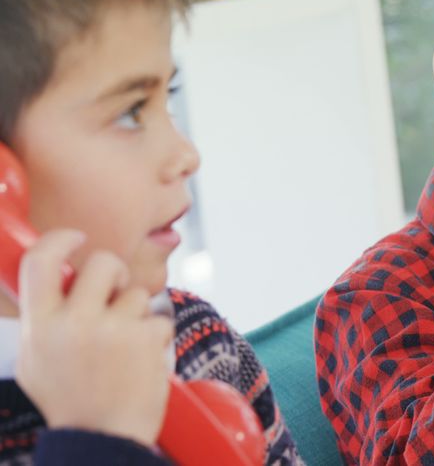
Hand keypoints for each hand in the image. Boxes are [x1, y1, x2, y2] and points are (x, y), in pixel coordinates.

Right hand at [15, 230, 173, 447]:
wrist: (104, 436)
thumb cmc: (70, 396)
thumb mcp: (35, 358)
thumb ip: (43, 316)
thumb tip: (58, 273)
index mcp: (40, 326)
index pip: (41, 262)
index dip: (59, 240)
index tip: (76, 237)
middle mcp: (74, 323)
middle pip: (103, 262)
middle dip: (115, 272)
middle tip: (114, 293)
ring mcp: (113, 330)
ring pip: (136, 292)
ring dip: (135, 313)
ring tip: (123, 346)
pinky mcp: (147, 339)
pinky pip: (158, 317)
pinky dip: (155, 336)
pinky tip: (140, 361)